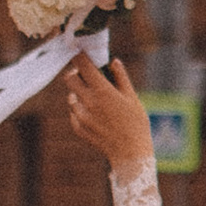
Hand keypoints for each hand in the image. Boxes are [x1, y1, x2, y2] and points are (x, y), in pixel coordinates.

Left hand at [62, 54, 154, 170]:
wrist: (130, 152)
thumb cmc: (136, 123)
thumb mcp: (132, 97)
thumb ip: (120, 77)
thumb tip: (114, 61)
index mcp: (102, 90)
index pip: (83, 66)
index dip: (80, 57)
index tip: (82, 53)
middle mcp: (88, 101)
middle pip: (69, 79)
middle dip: (75, 74)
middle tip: (85, 75)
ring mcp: (81, 116)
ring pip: (71, 97)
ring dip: (78, 93)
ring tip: (93, 98)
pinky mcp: (79, 128)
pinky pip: (73, 113)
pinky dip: (80, 110)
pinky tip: (93, 113)